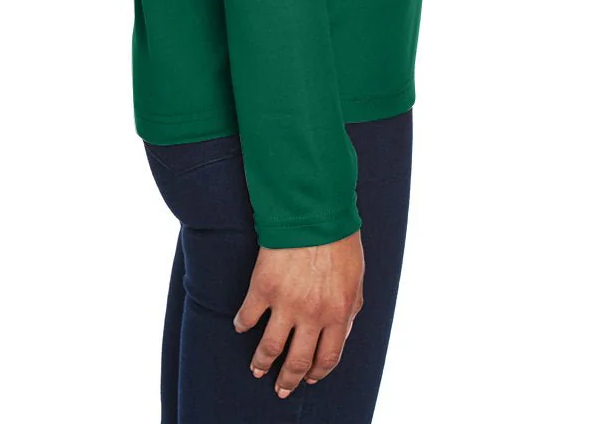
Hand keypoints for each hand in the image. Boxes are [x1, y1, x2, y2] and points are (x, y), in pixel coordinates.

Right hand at [233, 229, 364, 397]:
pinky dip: (242, 325)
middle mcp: (312, 315)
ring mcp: (286, 303)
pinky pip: (248, 316)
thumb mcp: (356, 279)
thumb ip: (349, 310)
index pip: (328, 357)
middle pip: (298, 360)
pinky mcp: (263, 287)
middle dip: (288, 379)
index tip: (310, 378)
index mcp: (338, 313)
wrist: (315, 209)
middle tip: (280, 388)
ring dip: (261, 363)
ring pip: (270, 347)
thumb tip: (341, 334)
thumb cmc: (340, 240)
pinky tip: (241, 327)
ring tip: (256, 369)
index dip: (318, 372)